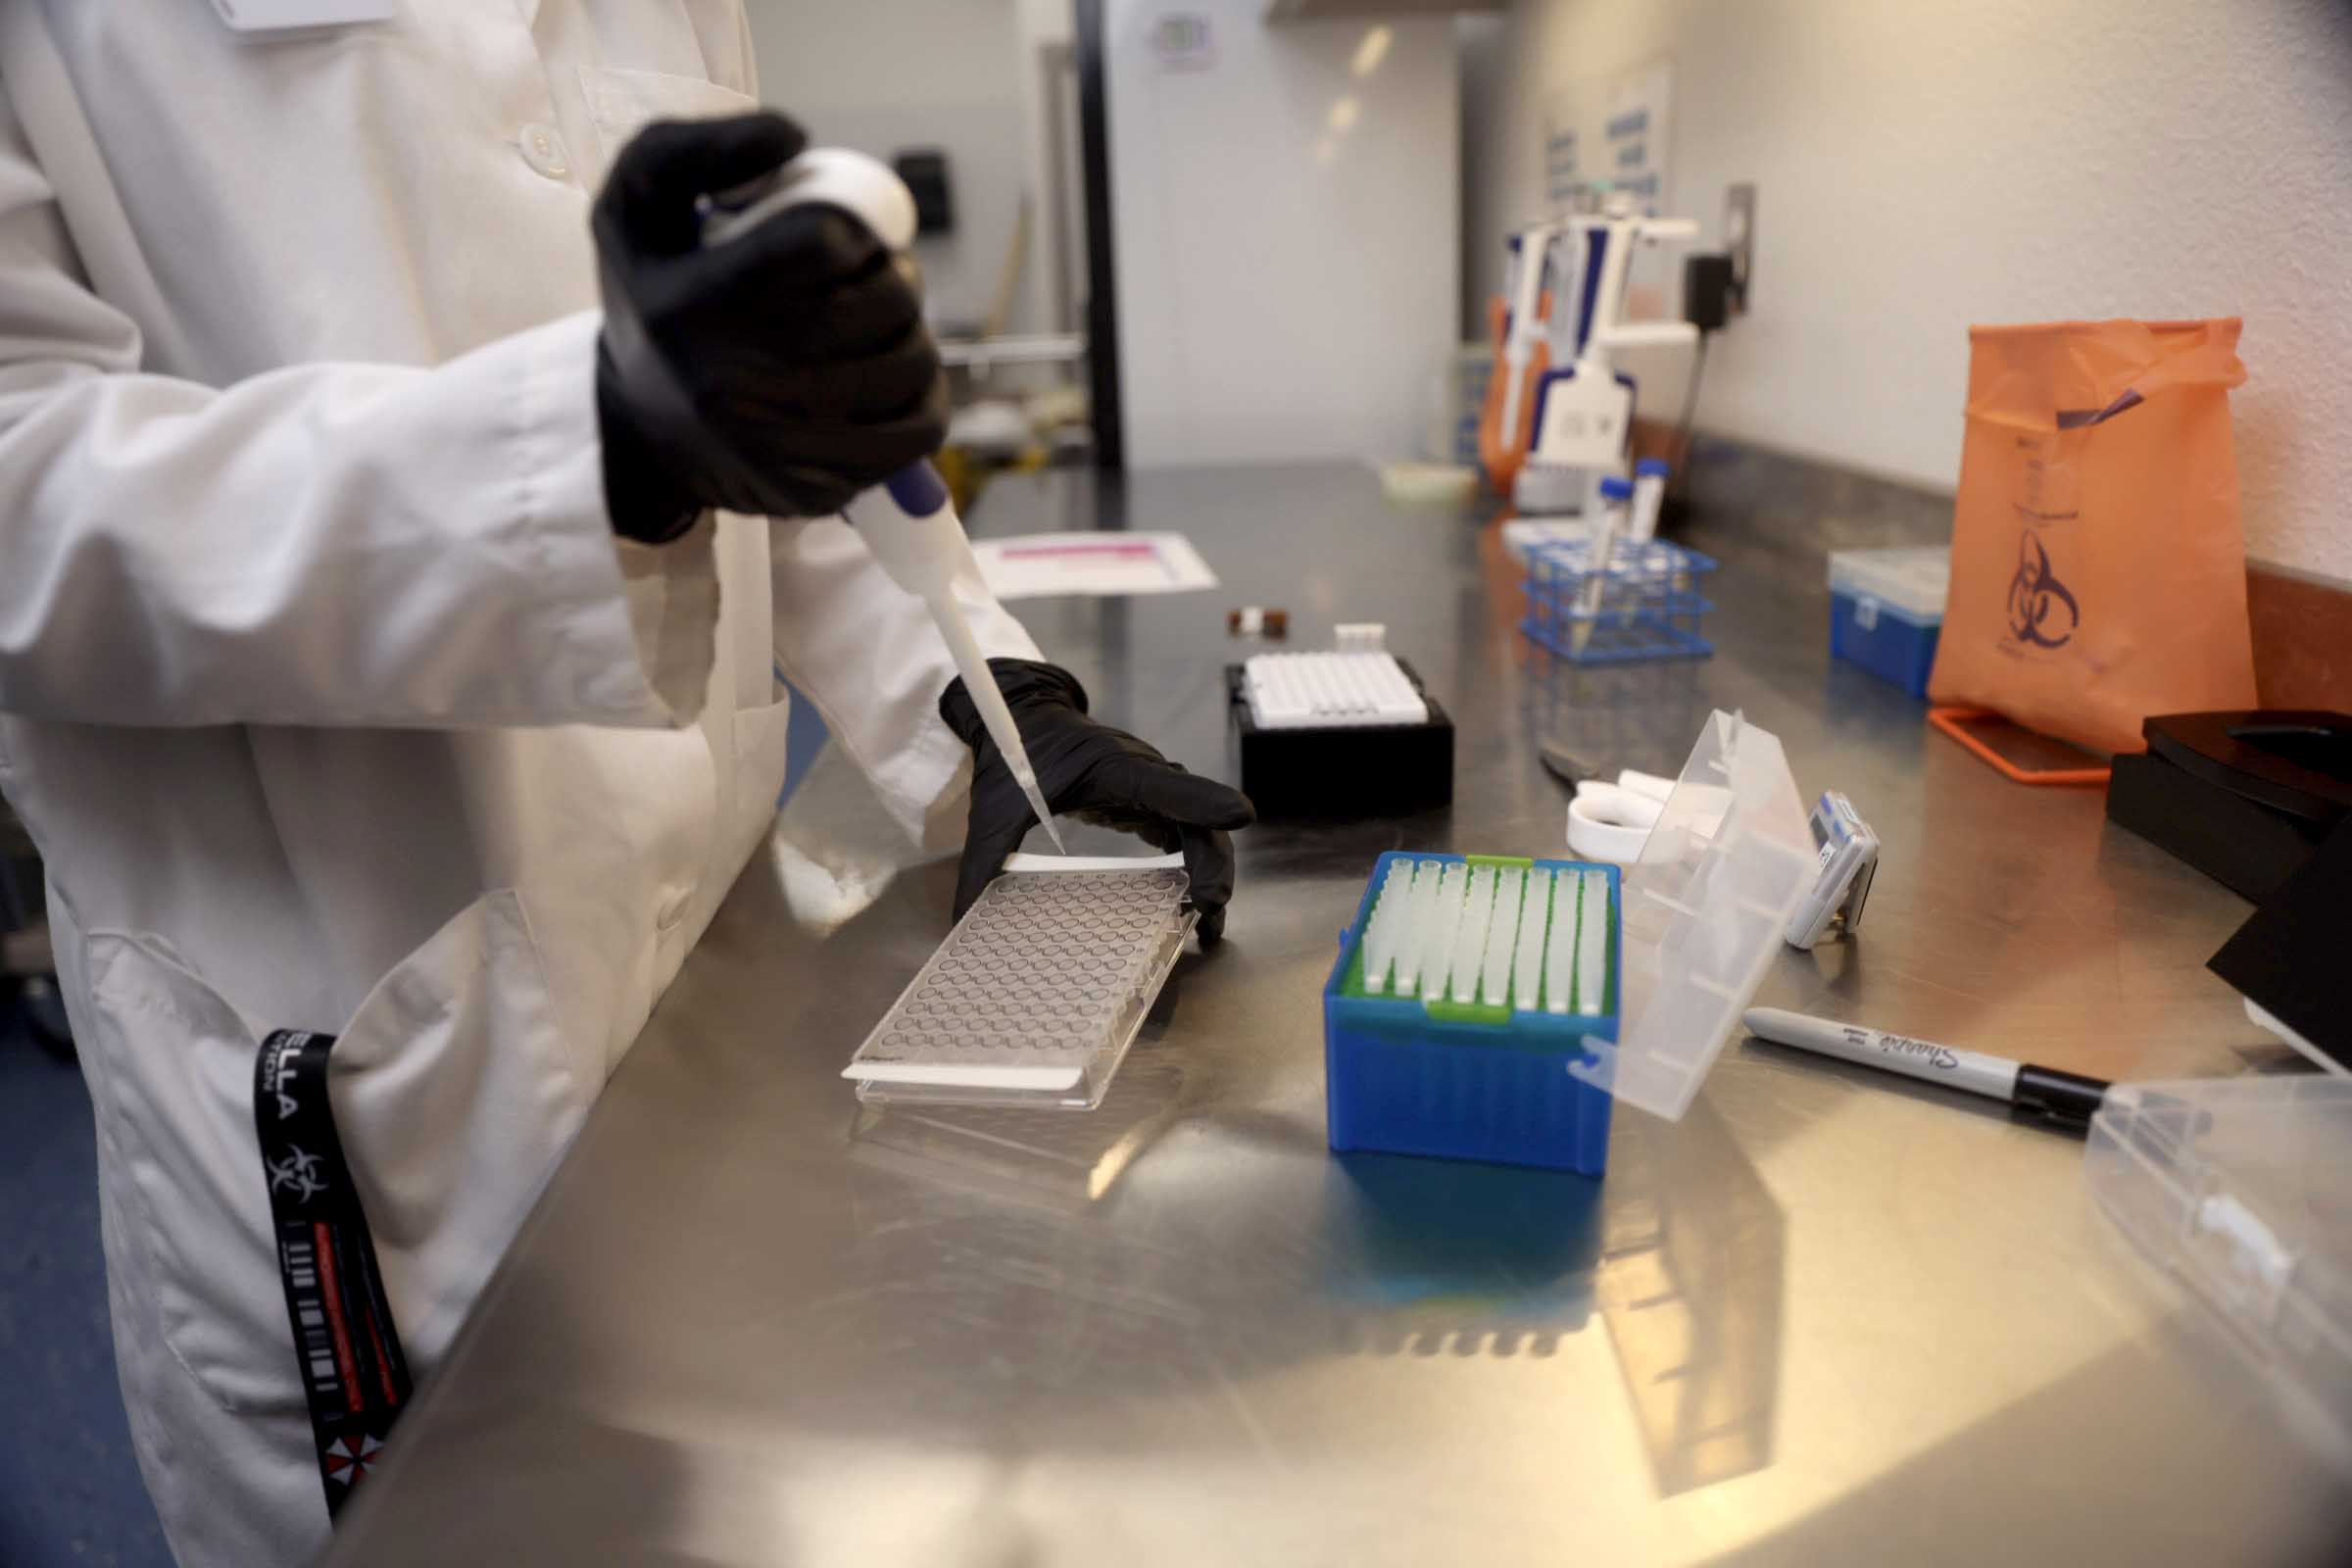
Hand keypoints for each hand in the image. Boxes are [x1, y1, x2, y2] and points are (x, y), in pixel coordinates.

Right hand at [592, 111, 947, 540]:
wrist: (633, 428)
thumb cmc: (656, 299)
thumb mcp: (640, 203)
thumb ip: (702, 146)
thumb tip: (791, 136)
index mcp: (692, 303)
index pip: (825, 241)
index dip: (853, 228)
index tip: (839, 235)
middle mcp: (733, 381)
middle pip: (883, 303)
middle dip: (894, 276)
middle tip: (872, 275)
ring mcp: (778, 446)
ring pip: (912, 366)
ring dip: (910, 334)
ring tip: (876, 326)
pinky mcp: (814, 491)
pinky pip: (918, 432)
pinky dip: (919, 396)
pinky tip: (887, 380)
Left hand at [943, 660, 1256, 941]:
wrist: (1024, 713)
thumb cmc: (1015, 752)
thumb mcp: (993, 808)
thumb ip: (983, 861)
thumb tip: (961, 919)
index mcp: (1113, 766)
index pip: (1166, 784)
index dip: (1203, 801)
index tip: (1240, 817)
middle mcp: (1144, 774)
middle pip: (1197, 819)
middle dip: (1212, 866)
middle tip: (1209, 914)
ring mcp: (1152, 787)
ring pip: (1198, 830)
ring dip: (1210, 872)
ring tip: (1208, 925)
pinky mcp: (1148, 801)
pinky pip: (1183, 834)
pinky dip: (1194, 867)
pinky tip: (1191, 903)